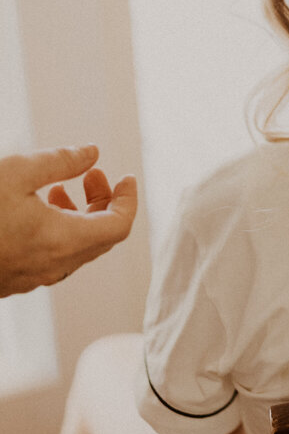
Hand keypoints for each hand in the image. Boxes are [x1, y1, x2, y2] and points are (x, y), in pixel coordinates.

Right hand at [0, 145, 136, 295]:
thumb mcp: (16, 172)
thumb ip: (60, 161)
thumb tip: (92, 152)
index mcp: (63, 241)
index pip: (119, 226)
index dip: (128, 200)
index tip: (125, 177)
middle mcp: (54, 266)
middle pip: (101, 238)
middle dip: (104, 203)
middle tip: (93, 175)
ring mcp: (33, 278)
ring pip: (76, 250)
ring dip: (80, 217)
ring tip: (60, 189)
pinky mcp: (14, 281)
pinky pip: (53, 258)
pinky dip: (60, 232)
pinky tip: (37, 209)